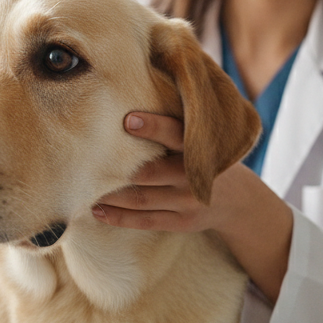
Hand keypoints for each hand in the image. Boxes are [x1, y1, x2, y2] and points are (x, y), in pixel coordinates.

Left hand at [93, 112, 225, 232]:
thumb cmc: (206, 157)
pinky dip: (118, 217)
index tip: (128, 119)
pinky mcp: (181, 222)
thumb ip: (177, 125)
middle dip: (118, 167)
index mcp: (198, 149)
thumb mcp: (203, 139)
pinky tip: (97, 211)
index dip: (154, 127)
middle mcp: (192, 176)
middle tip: (86, 158)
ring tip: (83, 187)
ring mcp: (187, 202)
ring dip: (110, 194)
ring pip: (141, 198)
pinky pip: (145, 221)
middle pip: (150, 172)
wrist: (239, 199)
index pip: (176, 134)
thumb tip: (133, 100)